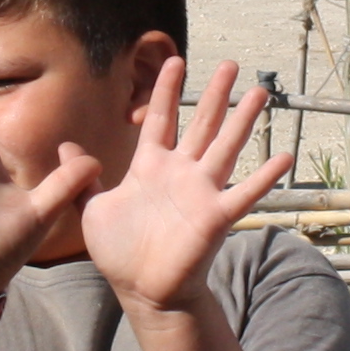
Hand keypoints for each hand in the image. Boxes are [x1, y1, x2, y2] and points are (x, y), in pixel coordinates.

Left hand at [74, 54, 290, 313]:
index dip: (167, 90)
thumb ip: (81, 177)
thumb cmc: (119, 252)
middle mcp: (180, 172)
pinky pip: (244, 193)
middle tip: (229, 64)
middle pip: (202, 124)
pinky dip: (264, 177)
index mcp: (151, 166)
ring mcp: (201, 192)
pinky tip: (283, 157)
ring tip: (260, 92)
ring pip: (226, 147)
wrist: (142, 290)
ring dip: (243, 121)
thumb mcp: (92, 209)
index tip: (175, 60)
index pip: (162, 119)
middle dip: (215, 94)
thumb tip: (65, 145)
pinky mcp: (215, 217)